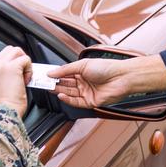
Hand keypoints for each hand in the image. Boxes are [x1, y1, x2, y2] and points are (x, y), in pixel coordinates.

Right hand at [0, 46, 31, 118]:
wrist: (3, 112)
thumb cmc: (2, 107)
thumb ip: (1, 79)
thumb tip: (14, 76)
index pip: (1, 59)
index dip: (11, 65)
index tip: (15, 77)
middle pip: (8, 50)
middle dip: (18, 59)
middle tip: (22, 73)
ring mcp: (1, 65)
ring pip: (16, 51)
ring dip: (23, 62)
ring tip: (24, 76)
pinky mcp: (12, 67)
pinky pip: (25, 59)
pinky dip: (29, 68)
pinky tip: (26, 80)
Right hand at [47, 54, 165, 107]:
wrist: (122, 77)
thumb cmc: (106, 67)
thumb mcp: (82, 65)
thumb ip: (65, 69)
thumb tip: (51, 72)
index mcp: (80, 72)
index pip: (64, 75)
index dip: (54, 75)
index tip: (44, 76)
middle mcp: (82, 82)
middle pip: (65, 85)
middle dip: (54, 84)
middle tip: (43, 83)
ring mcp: (86, 92)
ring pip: (69, 93)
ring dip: (59, 91)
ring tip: (50, 89)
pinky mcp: (90, 102)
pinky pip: (76, 102)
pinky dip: (68, 99)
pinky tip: (61, 95)